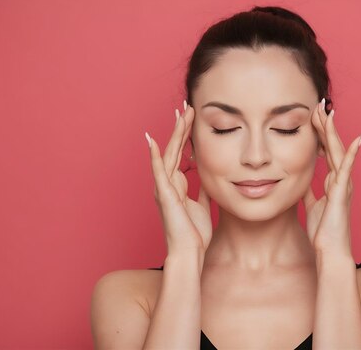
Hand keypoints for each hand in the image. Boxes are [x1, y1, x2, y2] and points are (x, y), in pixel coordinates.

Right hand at [146, 101, 212, 254]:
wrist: (189, 252)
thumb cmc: (194, 234)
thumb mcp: (203, 206)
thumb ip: (202, 192)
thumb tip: (208, 181)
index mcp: (177, 186)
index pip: (181, 154)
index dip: (186, 136)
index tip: (191, 118)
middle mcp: (168, 184)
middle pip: (175, 149)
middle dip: (181, 128)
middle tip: (186, 107)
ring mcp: (165, 188)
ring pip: (169, 154)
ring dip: (175, 134)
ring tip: (181, 114)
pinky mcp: (164, 195)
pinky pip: (159, 172)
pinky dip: (155, 156)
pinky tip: (152, 141)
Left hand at [303, 98, 360, 254]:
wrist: (331, 251)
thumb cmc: (323, 232)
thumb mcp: (311, 206)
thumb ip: (309, 191)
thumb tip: (301, 181)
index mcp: (333, 181)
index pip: (326, 151)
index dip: (320, 133)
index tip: (313, 116)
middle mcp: (340, 180)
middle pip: (332, 146)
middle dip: (325, 125)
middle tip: (319, 104)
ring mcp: (343, 185)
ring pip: (338, 152)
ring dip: (333, 132)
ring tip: (329, 112)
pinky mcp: (342, 193)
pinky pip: (347, 169)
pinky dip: (352, 154)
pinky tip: (357, 139)